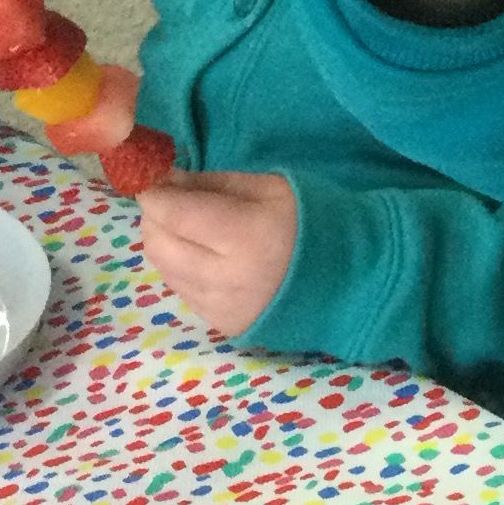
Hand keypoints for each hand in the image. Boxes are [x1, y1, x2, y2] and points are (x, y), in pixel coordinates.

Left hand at [136, 169, 297, 337]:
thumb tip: (164, 180)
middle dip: (157, 218)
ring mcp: (222, 307)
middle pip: (158, 243)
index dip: (154, 192)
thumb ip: (211, 183)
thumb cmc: (311, 223)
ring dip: (168, 244)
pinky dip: (184, 269)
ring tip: (194, 231)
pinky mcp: (222, 325)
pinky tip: (210, 259)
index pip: (171, 212)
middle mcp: (227, 278)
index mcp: (245, 236)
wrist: (349, 281)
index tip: (156, 179)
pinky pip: (182, 290)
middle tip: (175, 204)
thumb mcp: (267, 188)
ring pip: (164, 269)